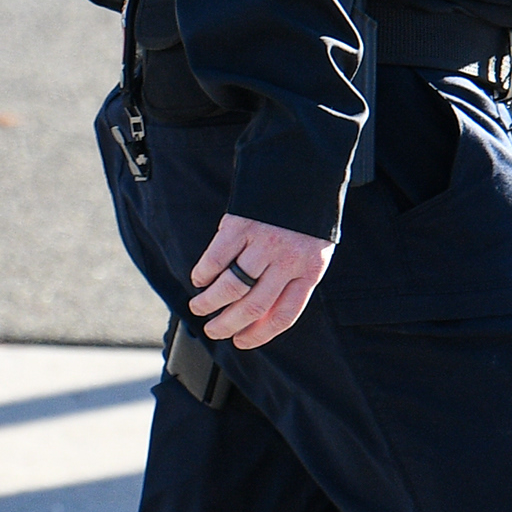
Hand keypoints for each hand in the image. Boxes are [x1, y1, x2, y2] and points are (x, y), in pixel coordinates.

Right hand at [189, 214, 332, 349]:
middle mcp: (286, 260)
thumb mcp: (313, 251)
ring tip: (199, 306)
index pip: (284, 315)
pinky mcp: (242, 224)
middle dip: (227, 325)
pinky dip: (203, 272)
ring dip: (209, 302)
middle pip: (252, 306)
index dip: (260, 335)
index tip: (241, 342)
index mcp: (309, 270)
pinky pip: (216, 257)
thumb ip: (292, 280)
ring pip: (230, 286)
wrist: (303, 168)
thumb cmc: (306, 218)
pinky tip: (200, 278)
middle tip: (213, 329)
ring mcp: (263, 243)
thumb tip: (258, 316)